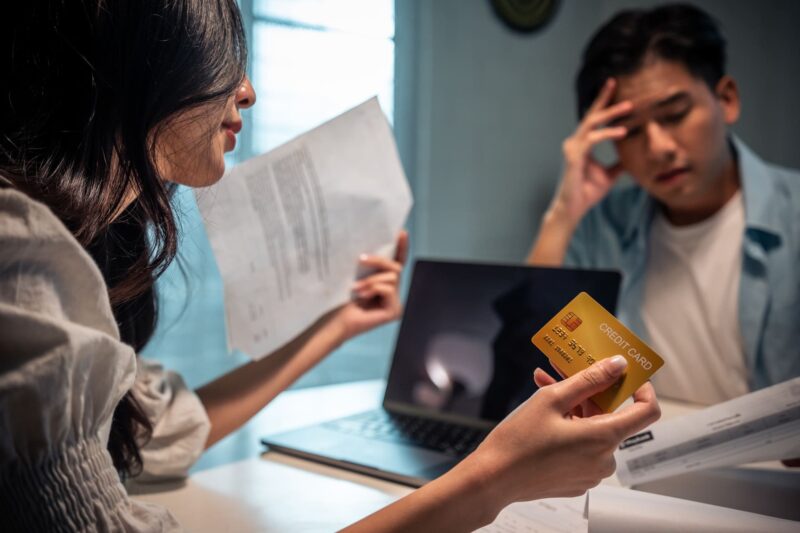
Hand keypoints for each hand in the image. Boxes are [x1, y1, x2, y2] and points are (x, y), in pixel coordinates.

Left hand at [334, 231, 408, 340]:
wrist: (334, 322)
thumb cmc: (341, 300)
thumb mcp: (357, 276)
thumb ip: (368, 265)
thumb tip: (370, 247)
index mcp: (385, 283)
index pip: (397, 262)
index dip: (401, 247)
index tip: (401, 232)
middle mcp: (394, 293)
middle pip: (395, 267)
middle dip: (379, 261)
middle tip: (360, 259)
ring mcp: (396, 303)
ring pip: (392, 277)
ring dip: (371, 280)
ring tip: (356, 288)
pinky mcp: (394, 311)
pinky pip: (389, 289)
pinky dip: (374, 288)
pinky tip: (362, 295)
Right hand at [466, 356, 659, 503]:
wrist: (492, 479)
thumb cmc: (519, 441)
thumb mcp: (552, 399)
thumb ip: (589, 380)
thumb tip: (617, 365)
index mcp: (604, 438)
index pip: (647, 411)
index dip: (642, 388)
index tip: (625, 375)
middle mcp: (604, 459)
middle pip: (610, 417)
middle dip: (589, 393)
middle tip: (565, 372)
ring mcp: (591, 472)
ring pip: (592, 430)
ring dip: (573, 408)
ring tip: (545, 388)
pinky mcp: (577, 479)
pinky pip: (581, 447)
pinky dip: (568, 428)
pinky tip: (544, 415)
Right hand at [550, 78, 631, 225]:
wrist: (573, 209)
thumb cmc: (587, 192)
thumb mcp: (610, 175)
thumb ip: (619, 163)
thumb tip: (633, 158)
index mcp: (582, 144)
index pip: (594, 119)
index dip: (603, 102)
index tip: (614, 85)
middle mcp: (575, 142)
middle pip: (591, 115)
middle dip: (604, 99)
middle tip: (616, 82)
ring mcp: (572, 149)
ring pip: (591, 123)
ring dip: (611, 113)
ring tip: (629, 106)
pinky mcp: (573, 157)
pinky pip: (591, 140)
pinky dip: (607, 134)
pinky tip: (621, 132)